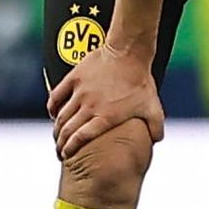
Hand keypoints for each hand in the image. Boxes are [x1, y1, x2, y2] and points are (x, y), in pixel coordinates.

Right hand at [46, 44, 164, 166]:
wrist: (129, 53)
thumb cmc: (141, 81)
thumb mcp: (153, 108)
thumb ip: (156, 128)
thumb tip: (155, 141)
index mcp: (106, 117)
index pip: (81, 138)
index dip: (70, 149)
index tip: (67, 155)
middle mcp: (90, 107)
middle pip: (67, 130)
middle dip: (60, 143)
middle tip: (60, 150)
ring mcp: (80, 92)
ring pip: (61, 115)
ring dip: (56, 128)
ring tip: (57, 136)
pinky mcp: (74, 78)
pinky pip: (56, 96)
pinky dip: (52, 107)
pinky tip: (53, 113)